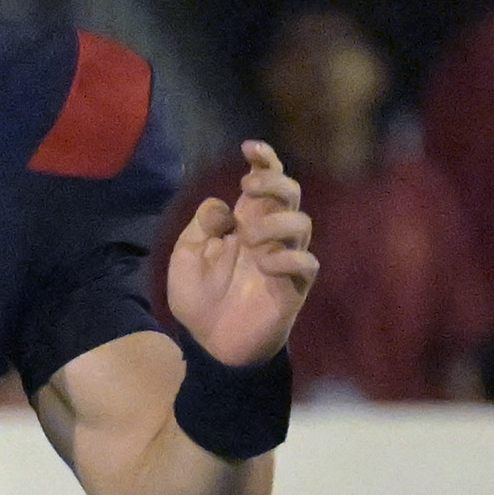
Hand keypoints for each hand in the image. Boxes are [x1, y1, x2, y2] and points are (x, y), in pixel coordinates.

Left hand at [164, 139, 314, 367]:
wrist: (211, 346)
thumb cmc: (200, 300)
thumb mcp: (186, 256)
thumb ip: (200, 226)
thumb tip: (222, 206)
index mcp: (245, 222)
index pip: (265, 181)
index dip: (265, 160)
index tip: (249, 148)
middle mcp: (269, 236)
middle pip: (291, 193)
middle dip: (274, 181)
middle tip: (248, 188)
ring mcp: (284, 260)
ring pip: (303, 223)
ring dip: (276, 221)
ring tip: (248, 238)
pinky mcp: (293, 288)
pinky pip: (307, 263)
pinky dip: (288, 258)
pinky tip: (263, 266)